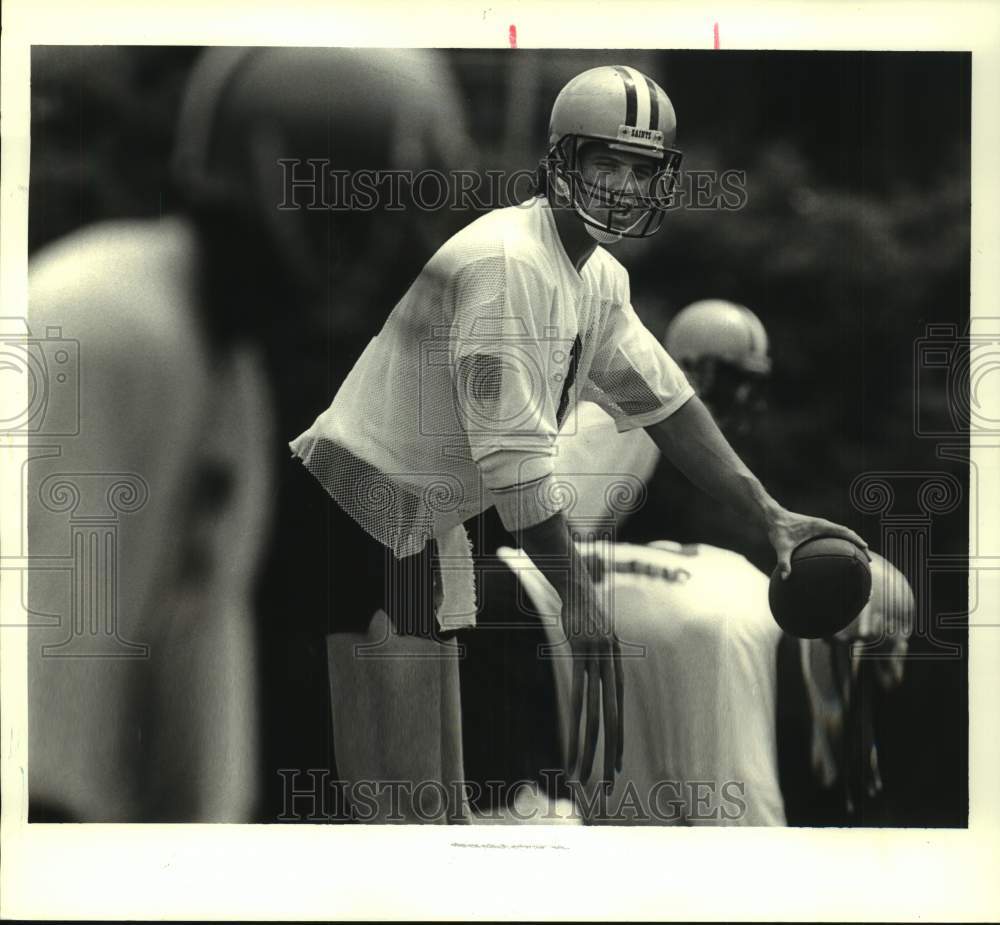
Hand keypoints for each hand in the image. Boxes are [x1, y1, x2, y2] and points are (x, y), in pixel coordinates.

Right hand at [561, 582, 622, 789]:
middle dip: (610, 754)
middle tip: (608, 784)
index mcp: (616, 664)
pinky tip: (573, 738)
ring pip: (594, 713)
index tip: (617, 766)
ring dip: (588, 746)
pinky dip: (575, 719)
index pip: (618, 711)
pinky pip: (578, 694)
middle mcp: (611, 665)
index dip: (618, 739)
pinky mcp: (581, 652)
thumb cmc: (583, 609)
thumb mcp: (595, 634)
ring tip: (582, 772)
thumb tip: (595, 668)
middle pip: (612, 718)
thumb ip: (598, 655)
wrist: (576, 581)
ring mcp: (598, 659)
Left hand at [766, 508, 867, 579]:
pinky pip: (833, 533)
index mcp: (819, 526)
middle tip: (868, 558)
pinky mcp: (815, 527)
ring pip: (841, 532)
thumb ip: (783, 562)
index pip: (843, 532)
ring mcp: (820, 525)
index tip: (866, 549)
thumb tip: (785, 578)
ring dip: (852, 541)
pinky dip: (842, 540)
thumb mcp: (781, 547)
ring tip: (860, 555)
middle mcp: (822, 524)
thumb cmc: (778, 530)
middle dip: (858, 543)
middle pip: (846, 532)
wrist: (772, 517)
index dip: (856, 540)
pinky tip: (841, 552)